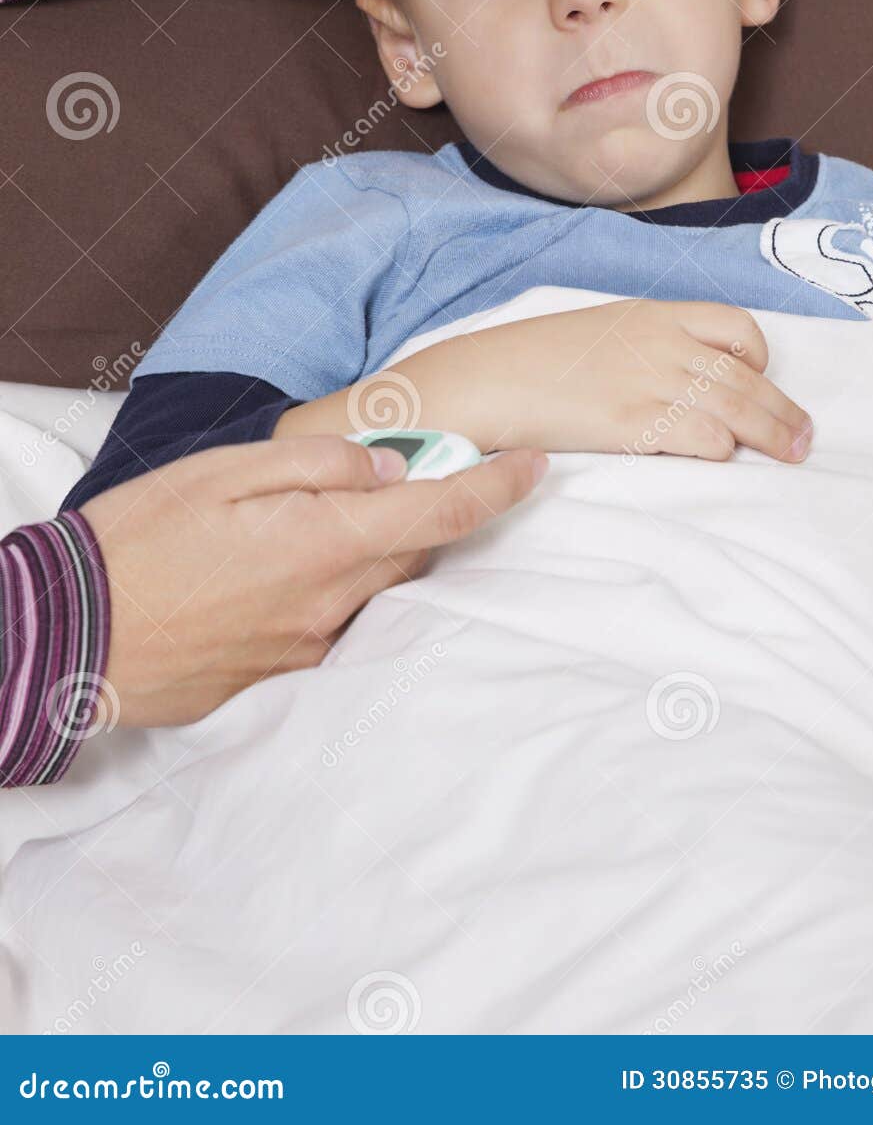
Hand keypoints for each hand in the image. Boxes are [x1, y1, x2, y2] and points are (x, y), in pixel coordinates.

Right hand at [79, 434, 547, 727]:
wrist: (70, 633)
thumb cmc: (137, 540)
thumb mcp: (221, 470)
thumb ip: (315, 463)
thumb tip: (387, 466)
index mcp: (322, 542)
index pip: (442, 512)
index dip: (499, 486)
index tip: (536, 465)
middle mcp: (330, 604)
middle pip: (416, 553)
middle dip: (434, 512)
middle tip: (424, 473)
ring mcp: (309, 649)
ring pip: (378, 591)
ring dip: (381, 554)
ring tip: (332, 523)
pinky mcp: (281, 676)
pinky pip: (337, 626)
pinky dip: (339, 592)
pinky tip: (293, 572)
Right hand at [354, 301, 813, 464]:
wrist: (486, 379)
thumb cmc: (533, 362)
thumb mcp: (598, 332)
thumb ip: (643, 347)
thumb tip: (677, 377)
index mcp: (654, 315)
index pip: (735, 325)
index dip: (758, 358)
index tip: (760, 382)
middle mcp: (662, 344)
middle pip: (747, 376)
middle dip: (784, 411)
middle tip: (806, 439)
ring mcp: (650, 383)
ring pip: (737, 409)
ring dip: (772, 436)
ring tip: (794, 455)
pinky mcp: (635, 424)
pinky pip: (703, 439)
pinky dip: (722, 453)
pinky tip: (723, 462)